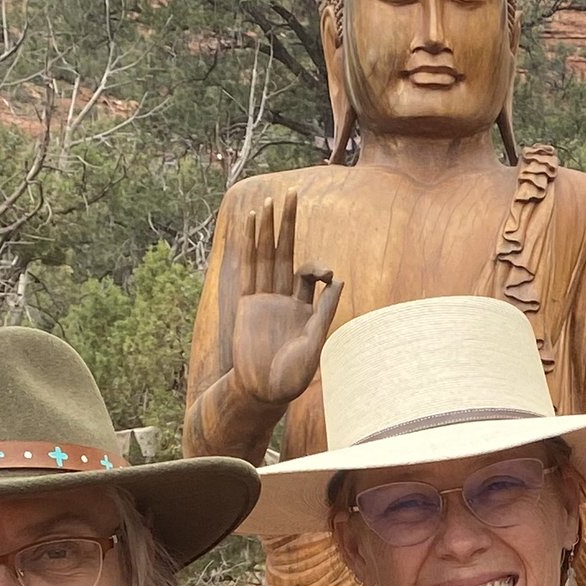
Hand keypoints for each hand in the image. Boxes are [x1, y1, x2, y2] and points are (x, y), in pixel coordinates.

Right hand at [227, 191, 342, 413]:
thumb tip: (339, 281)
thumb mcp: (315, 342)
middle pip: (285, 253)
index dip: (317, 268)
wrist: (264, 391)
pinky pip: (247, 269)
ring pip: (265, 256)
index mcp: (302, 307)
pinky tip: (248, 226)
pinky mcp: (246, 304)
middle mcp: (282, 298)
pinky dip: (248, 247)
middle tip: (291, 194)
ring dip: (266, 230)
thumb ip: (325, 311)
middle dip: (287, 224)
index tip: (325, 275)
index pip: (308, 275)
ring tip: (267, 203)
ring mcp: (263, 299)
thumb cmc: (293, 375)